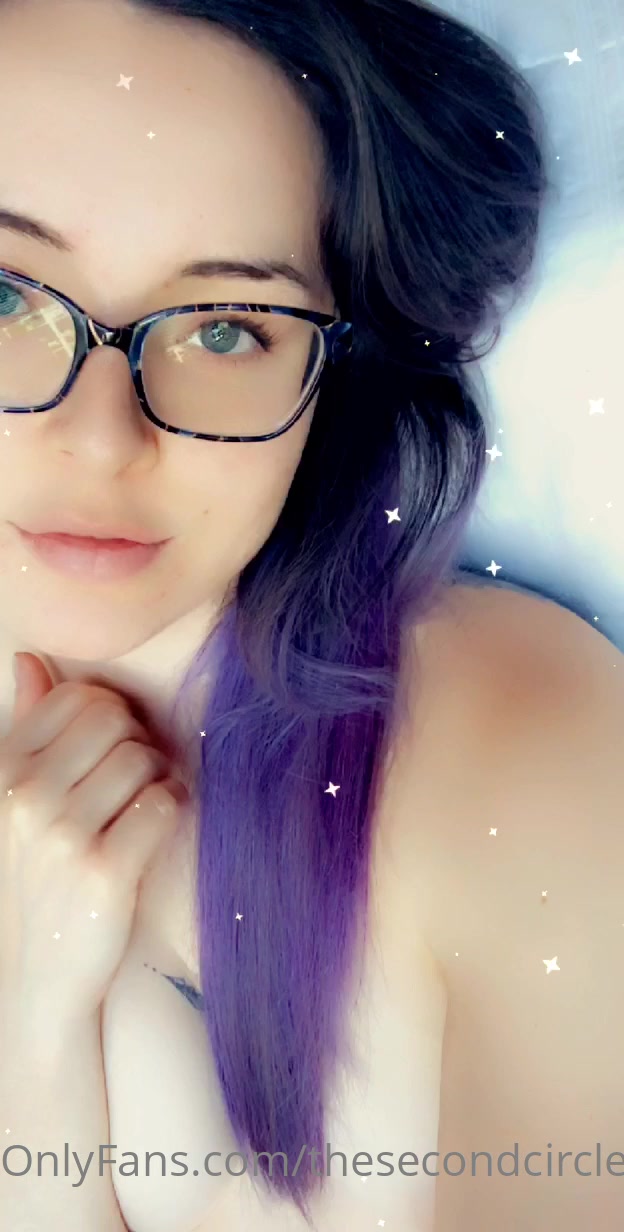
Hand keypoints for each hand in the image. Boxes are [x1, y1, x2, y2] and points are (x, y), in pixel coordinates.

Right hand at [0, 652, 187, 1027]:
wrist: (42, 978)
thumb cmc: (38, 876)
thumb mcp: (17, 800)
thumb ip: (27, 723)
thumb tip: (30, 657)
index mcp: (2, 770)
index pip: (79, 696)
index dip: (110, 719)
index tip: (110, 752)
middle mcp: (24, 796)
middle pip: (116, 720)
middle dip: (135, 745)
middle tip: (134, 782)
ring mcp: (62, 835)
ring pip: (144, 759)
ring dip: (156, 781)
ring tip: (142, 809)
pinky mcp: (105, 871)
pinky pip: (164, 804)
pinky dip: (170, 814)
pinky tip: (154, 833)